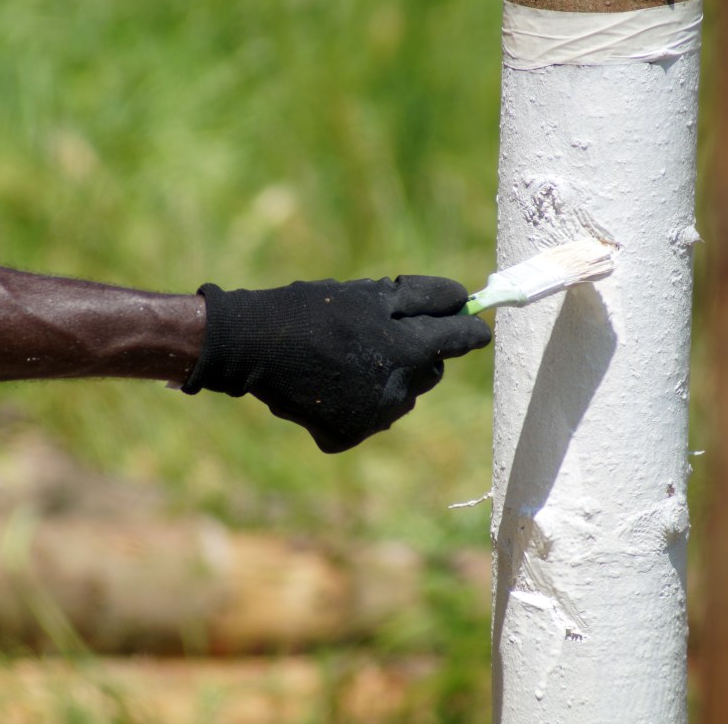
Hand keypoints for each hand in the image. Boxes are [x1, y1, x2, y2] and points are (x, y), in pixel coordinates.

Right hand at [182, 276, 491, 452]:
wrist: (254, 345)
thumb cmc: (315, 310)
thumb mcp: (371, 293)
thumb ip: (423, 298)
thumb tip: (464, 301)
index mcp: (409, 349)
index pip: (461, 340)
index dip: (469, 330)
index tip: (473, 327)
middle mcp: (399, 390)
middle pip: (432, 371)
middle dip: (419, 354)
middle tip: (383, 336)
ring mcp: (373, 418)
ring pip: (402, 396)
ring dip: (389, 379)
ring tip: (347, 359)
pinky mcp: (348, 435)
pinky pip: (369, 417)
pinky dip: (356, 403)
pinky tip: (329, 384)